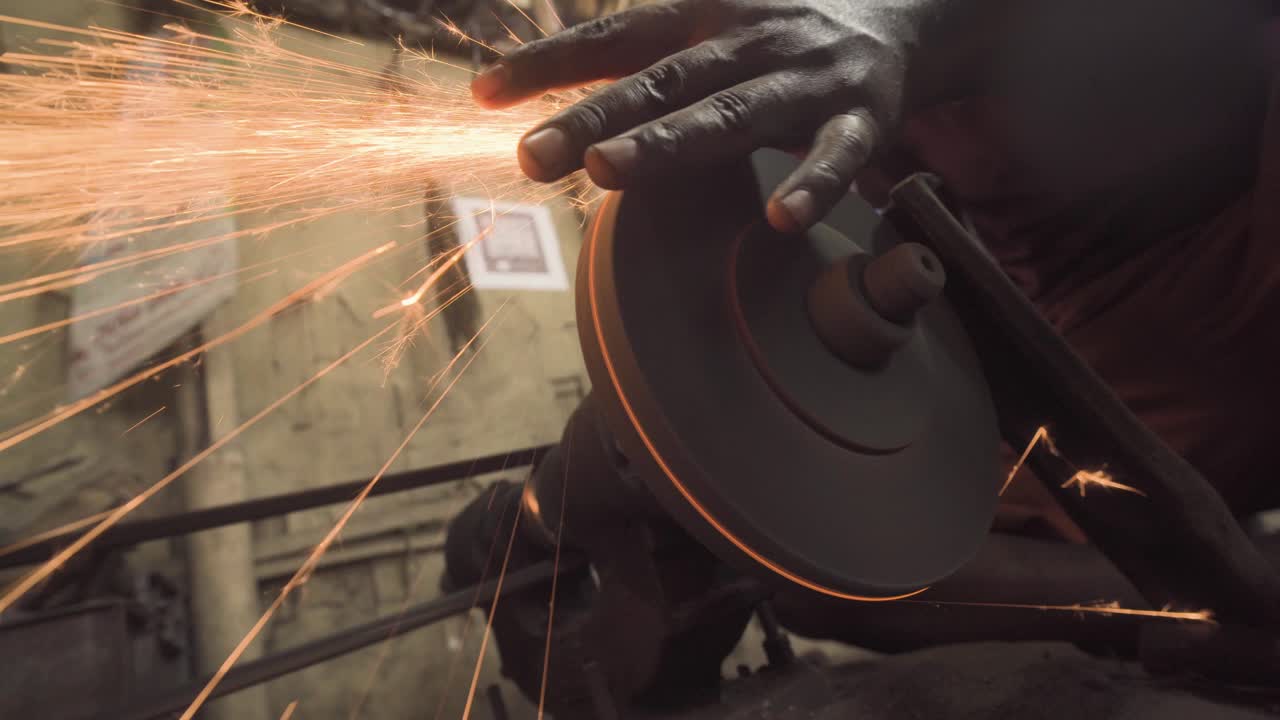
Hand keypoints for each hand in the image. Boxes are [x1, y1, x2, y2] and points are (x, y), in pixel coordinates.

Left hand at [472, 0, 930, 231]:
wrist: (903, 17)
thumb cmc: (781, 35)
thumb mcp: (712, 28)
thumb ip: (644, 63)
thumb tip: (557, 108)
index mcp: (704, 16)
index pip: (616, 36)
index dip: (551, 61)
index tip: (484, 93)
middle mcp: (749, 40)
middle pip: (662, 81)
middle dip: (592, 115)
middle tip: (529, 154)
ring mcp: (805, 80)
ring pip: (733, 113)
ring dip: (669, 142)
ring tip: (606, 170)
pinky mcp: (863, 118)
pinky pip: (838, 155)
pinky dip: (814, 183)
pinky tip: (783, 218)